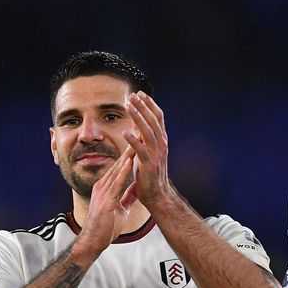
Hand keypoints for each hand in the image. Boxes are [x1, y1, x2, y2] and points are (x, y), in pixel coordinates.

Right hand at [73, 147, 136, 259]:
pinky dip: (123, 172)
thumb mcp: (120, 209)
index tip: (138, 143)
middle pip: (117, 164)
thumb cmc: (106, 227)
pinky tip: (129, 162)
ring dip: (127, 157)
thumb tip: (137, 190)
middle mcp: (102, 186)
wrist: (94, 241)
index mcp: (105, 188)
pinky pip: (116, 184)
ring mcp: (102, 193)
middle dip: (129, 150)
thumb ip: (127, 198)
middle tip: (138, 134)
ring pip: (116, 170)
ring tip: (136, 142)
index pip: (119, 168)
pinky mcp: (105, 201)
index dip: (129, 155)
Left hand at [124, 91, 174, 206]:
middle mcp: (161, 144)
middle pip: (153, 120)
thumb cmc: (150, 174)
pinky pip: (141, 150)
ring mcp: (156, 154)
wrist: (157, 194)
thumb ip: (146, 139)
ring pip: (148, 131)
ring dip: (138, 117)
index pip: (158, 117)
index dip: (150, 104)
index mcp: (162, 140)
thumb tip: (138, 125)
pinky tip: (125, 132)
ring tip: (129, 106)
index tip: (140, 94)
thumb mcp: (149, 152)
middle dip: (143, 106)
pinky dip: (134, 141)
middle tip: (133, 95)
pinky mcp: (149, 164)